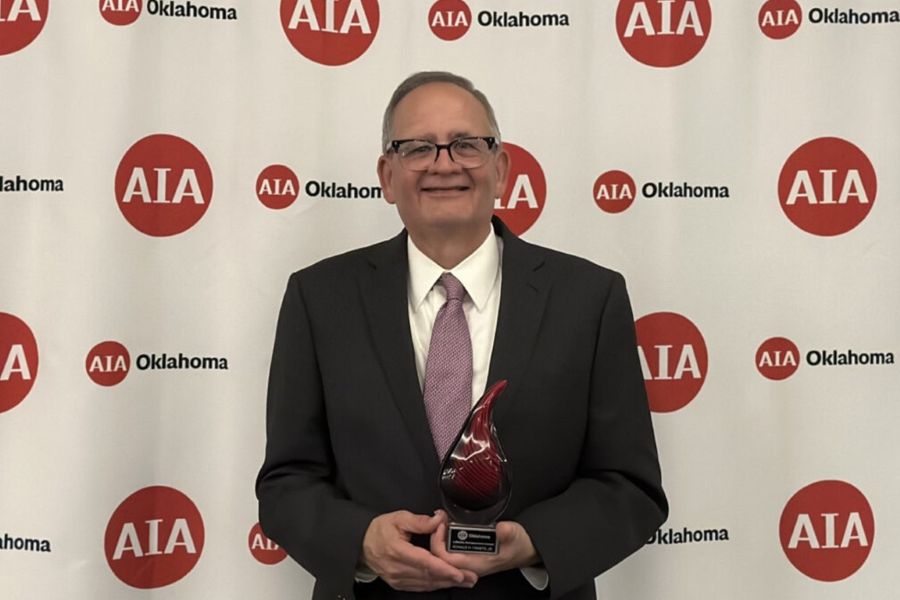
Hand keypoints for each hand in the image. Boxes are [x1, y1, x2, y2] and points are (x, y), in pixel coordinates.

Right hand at [361, 510, 477, 591]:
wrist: (361, 544)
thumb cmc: (380, 529)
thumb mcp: (398, 518)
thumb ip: (420, 521)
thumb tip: (439, 519)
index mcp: (397, 551)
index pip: (425, 562)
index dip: (443, 569)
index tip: (459, 572)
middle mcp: (397, 569)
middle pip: (428, 576)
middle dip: (452, 579)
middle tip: (471, 578)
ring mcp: (397, 579)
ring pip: (426, 584)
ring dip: (446, 584)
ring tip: (465, 582)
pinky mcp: (398, 583)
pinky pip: (419, 587)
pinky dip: (435, 585)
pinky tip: (447, 583)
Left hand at [430, 511, 539, 577]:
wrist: (526, 550)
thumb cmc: (519, 546)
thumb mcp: (515, 535)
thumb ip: (507, 533)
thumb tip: (500, 529)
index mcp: (476, 564)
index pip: (445, 559)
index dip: (438, 542)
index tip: (441, 524)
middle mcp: (468, 565)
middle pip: (439, 557)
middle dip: (435, 536)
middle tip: (439, 518)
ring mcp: (467, 560)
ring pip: (442, 553)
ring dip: (438, 536)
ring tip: (441, 519)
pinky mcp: (468, 554)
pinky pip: (448, 549)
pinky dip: (443, 537)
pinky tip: (445, 526)